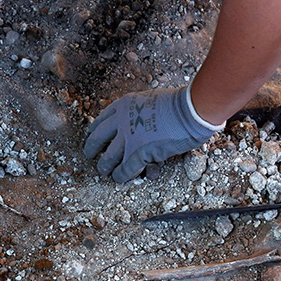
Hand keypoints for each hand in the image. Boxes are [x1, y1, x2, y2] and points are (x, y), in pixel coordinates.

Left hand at [83, 87, 218, 182]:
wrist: (190, 111)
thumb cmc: (180, 105)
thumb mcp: (151, 101)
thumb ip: (140, 111)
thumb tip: (141, 121)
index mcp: (124, 105)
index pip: (101, 119)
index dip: (95, 130)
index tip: (92, 135)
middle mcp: (121, 121)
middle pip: (97, 138)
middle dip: (91, 149)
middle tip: (90, 155)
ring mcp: (128, 138)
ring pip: (108, 158)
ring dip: (104, 167)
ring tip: (104, 171)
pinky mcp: (138, 154)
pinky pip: (124, 170)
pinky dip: (120, 176)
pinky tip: (119, 179)